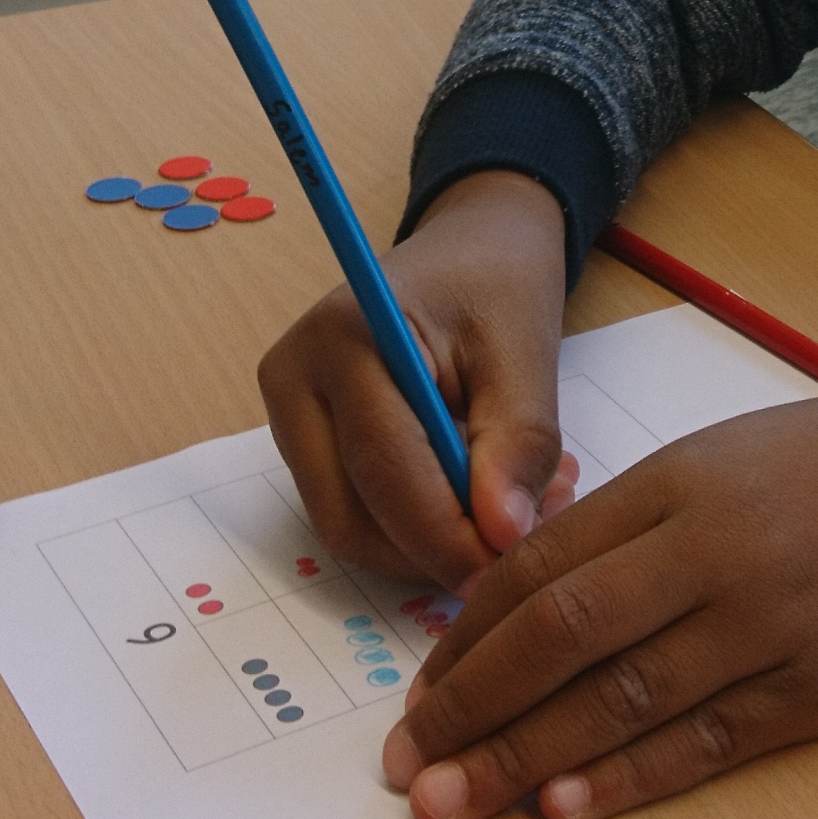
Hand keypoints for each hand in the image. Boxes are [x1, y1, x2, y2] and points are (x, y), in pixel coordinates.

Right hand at [259, 169, 575, 590]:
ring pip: (351, 528)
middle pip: (352, 517)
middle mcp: (293, 380)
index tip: (512, 566)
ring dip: (432, 546)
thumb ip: (520, 443)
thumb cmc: (495, 287)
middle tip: (526, 537)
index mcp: (343, 337)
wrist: (469, 252)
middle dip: (437, 550)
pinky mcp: (305, 445)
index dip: (448, 535)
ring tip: (517, 508)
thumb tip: (504, 537)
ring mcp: (290, 416)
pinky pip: (356, 515)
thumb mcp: (527, 352)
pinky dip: (418, 531)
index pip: (384, 468)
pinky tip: (480, 498)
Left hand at [380, 371, 817, 818]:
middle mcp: (716, 551)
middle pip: (561, 637)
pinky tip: (561, 806)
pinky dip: (627, 778)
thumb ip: (622, 525)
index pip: (540, 568)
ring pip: (621, 700)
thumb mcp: (718, 459)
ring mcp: (771, 625)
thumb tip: (511, 608)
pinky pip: (705, 743)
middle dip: (468, 707)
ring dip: (522, 758)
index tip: (417, 693)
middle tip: (404, 768)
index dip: (465, 639)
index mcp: (677, 484)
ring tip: (450, 804)